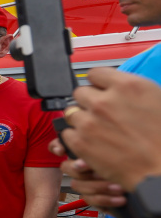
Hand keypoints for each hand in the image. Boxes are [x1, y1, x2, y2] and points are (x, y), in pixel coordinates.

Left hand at [60, 68, 160, 190]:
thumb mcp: (156, 100)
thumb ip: (130, 90)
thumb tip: (115, 86)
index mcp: (127, 86)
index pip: (95, 74)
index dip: (98, 84)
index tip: (100, 91)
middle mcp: (104, 101)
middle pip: (80, 92)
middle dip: (89, 102)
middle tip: (100, 114)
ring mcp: (89, 122)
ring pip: (70, 112)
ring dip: (81, 119)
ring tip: (97, 130)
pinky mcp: (80, 142)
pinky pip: (66, 133)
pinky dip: (75, 137)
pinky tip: (91, 142)